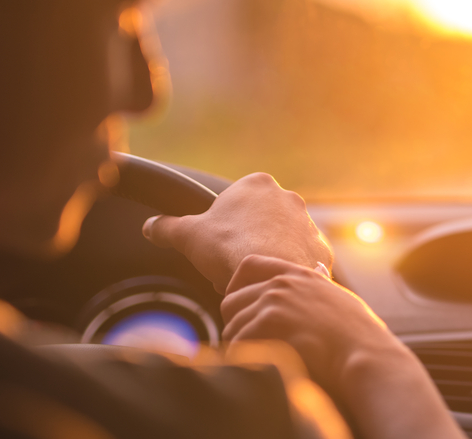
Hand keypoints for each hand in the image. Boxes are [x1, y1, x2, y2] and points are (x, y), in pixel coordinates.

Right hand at [142, 173, 332, 292]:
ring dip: (265, 260)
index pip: (236, 206)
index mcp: (257, 184)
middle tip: (232, 268)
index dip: (222, 232)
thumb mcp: (188, 235)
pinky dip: (286, 274)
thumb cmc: (229, 249)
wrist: (270, 275)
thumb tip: (150, 225)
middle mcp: (289, 198)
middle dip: (244, 246)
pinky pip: (300, 262)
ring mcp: (309, 223)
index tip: (218, 250)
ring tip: (251, 280)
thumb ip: (167, 227)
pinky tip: (272, 286)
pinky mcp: (321, 250)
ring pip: (279, 244)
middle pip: (258, 226)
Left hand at [220, 256, 465, 438]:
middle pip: (231, 301)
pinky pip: (237, 344)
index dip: (236, 286)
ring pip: (232, 327)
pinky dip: (243, 361)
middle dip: (236, 325)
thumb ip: (320, 283)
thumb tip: (319, 269)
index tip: (238, 306)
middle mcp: (282, 284)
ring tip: (259, 362)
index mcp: (298, 274)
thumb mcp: (338, 296)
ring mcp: (274, 301)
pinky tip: (259, 369)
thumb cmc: (357, 333)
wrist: (363, 353)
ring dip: (240, 348)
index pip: (249, 265)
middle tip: (250, 345)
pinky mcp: (268, 322)